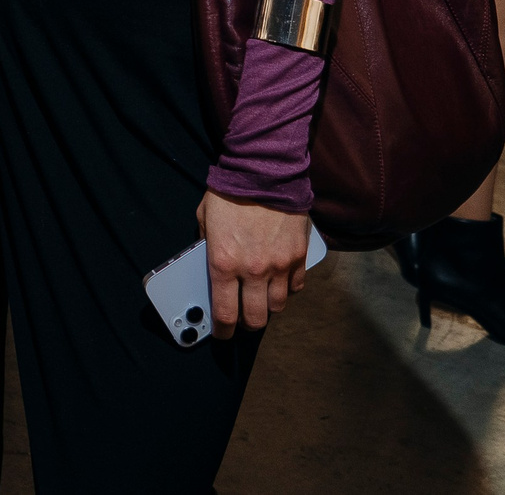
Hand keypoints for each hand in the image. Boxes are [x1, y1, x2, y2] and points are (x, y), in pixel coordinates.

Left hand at [197, 192, 311, 338]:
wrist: (264, 170)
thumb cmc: (229, 192)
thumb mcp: (204, 219)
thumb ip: (206, 245)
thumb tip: (207, 263)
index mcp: (224, 264)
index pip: (224, 313)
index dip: (222, 331)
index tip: (221, 334)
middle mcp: (253, 271)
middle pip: (255, 318)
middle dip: (247, 324)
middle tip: (243, 319)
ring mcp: (279, 265)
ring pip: (277, 306)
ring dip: (268, 306)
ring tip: (262, 299)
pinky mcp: (299, 256)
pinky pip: (296, 286)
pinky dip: (288, 289)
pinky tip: (280, 282)